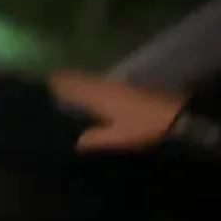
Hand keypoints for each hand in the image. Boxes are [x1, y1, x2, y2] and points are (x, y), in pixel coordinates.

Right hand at [50, 71, 187, 150]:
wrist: (177, 116)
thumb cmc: (144, 126)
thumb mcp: (118, 137)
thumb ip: (95, 139)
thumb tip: (75, 142)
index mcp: (99, 96)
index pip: (73, 85)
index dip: (59, 82)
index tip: (43, 79)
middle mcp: (105, 86)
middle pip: (81, 79)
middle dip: (65, 78)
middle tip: (49, 78)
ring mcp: (118, 86)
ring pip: (92, 79)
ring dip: (78, 79)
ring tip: (65, 81)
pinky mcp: (128, 89)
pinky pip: (101, 83)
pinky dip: (91, 84)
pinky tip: (91, 90)